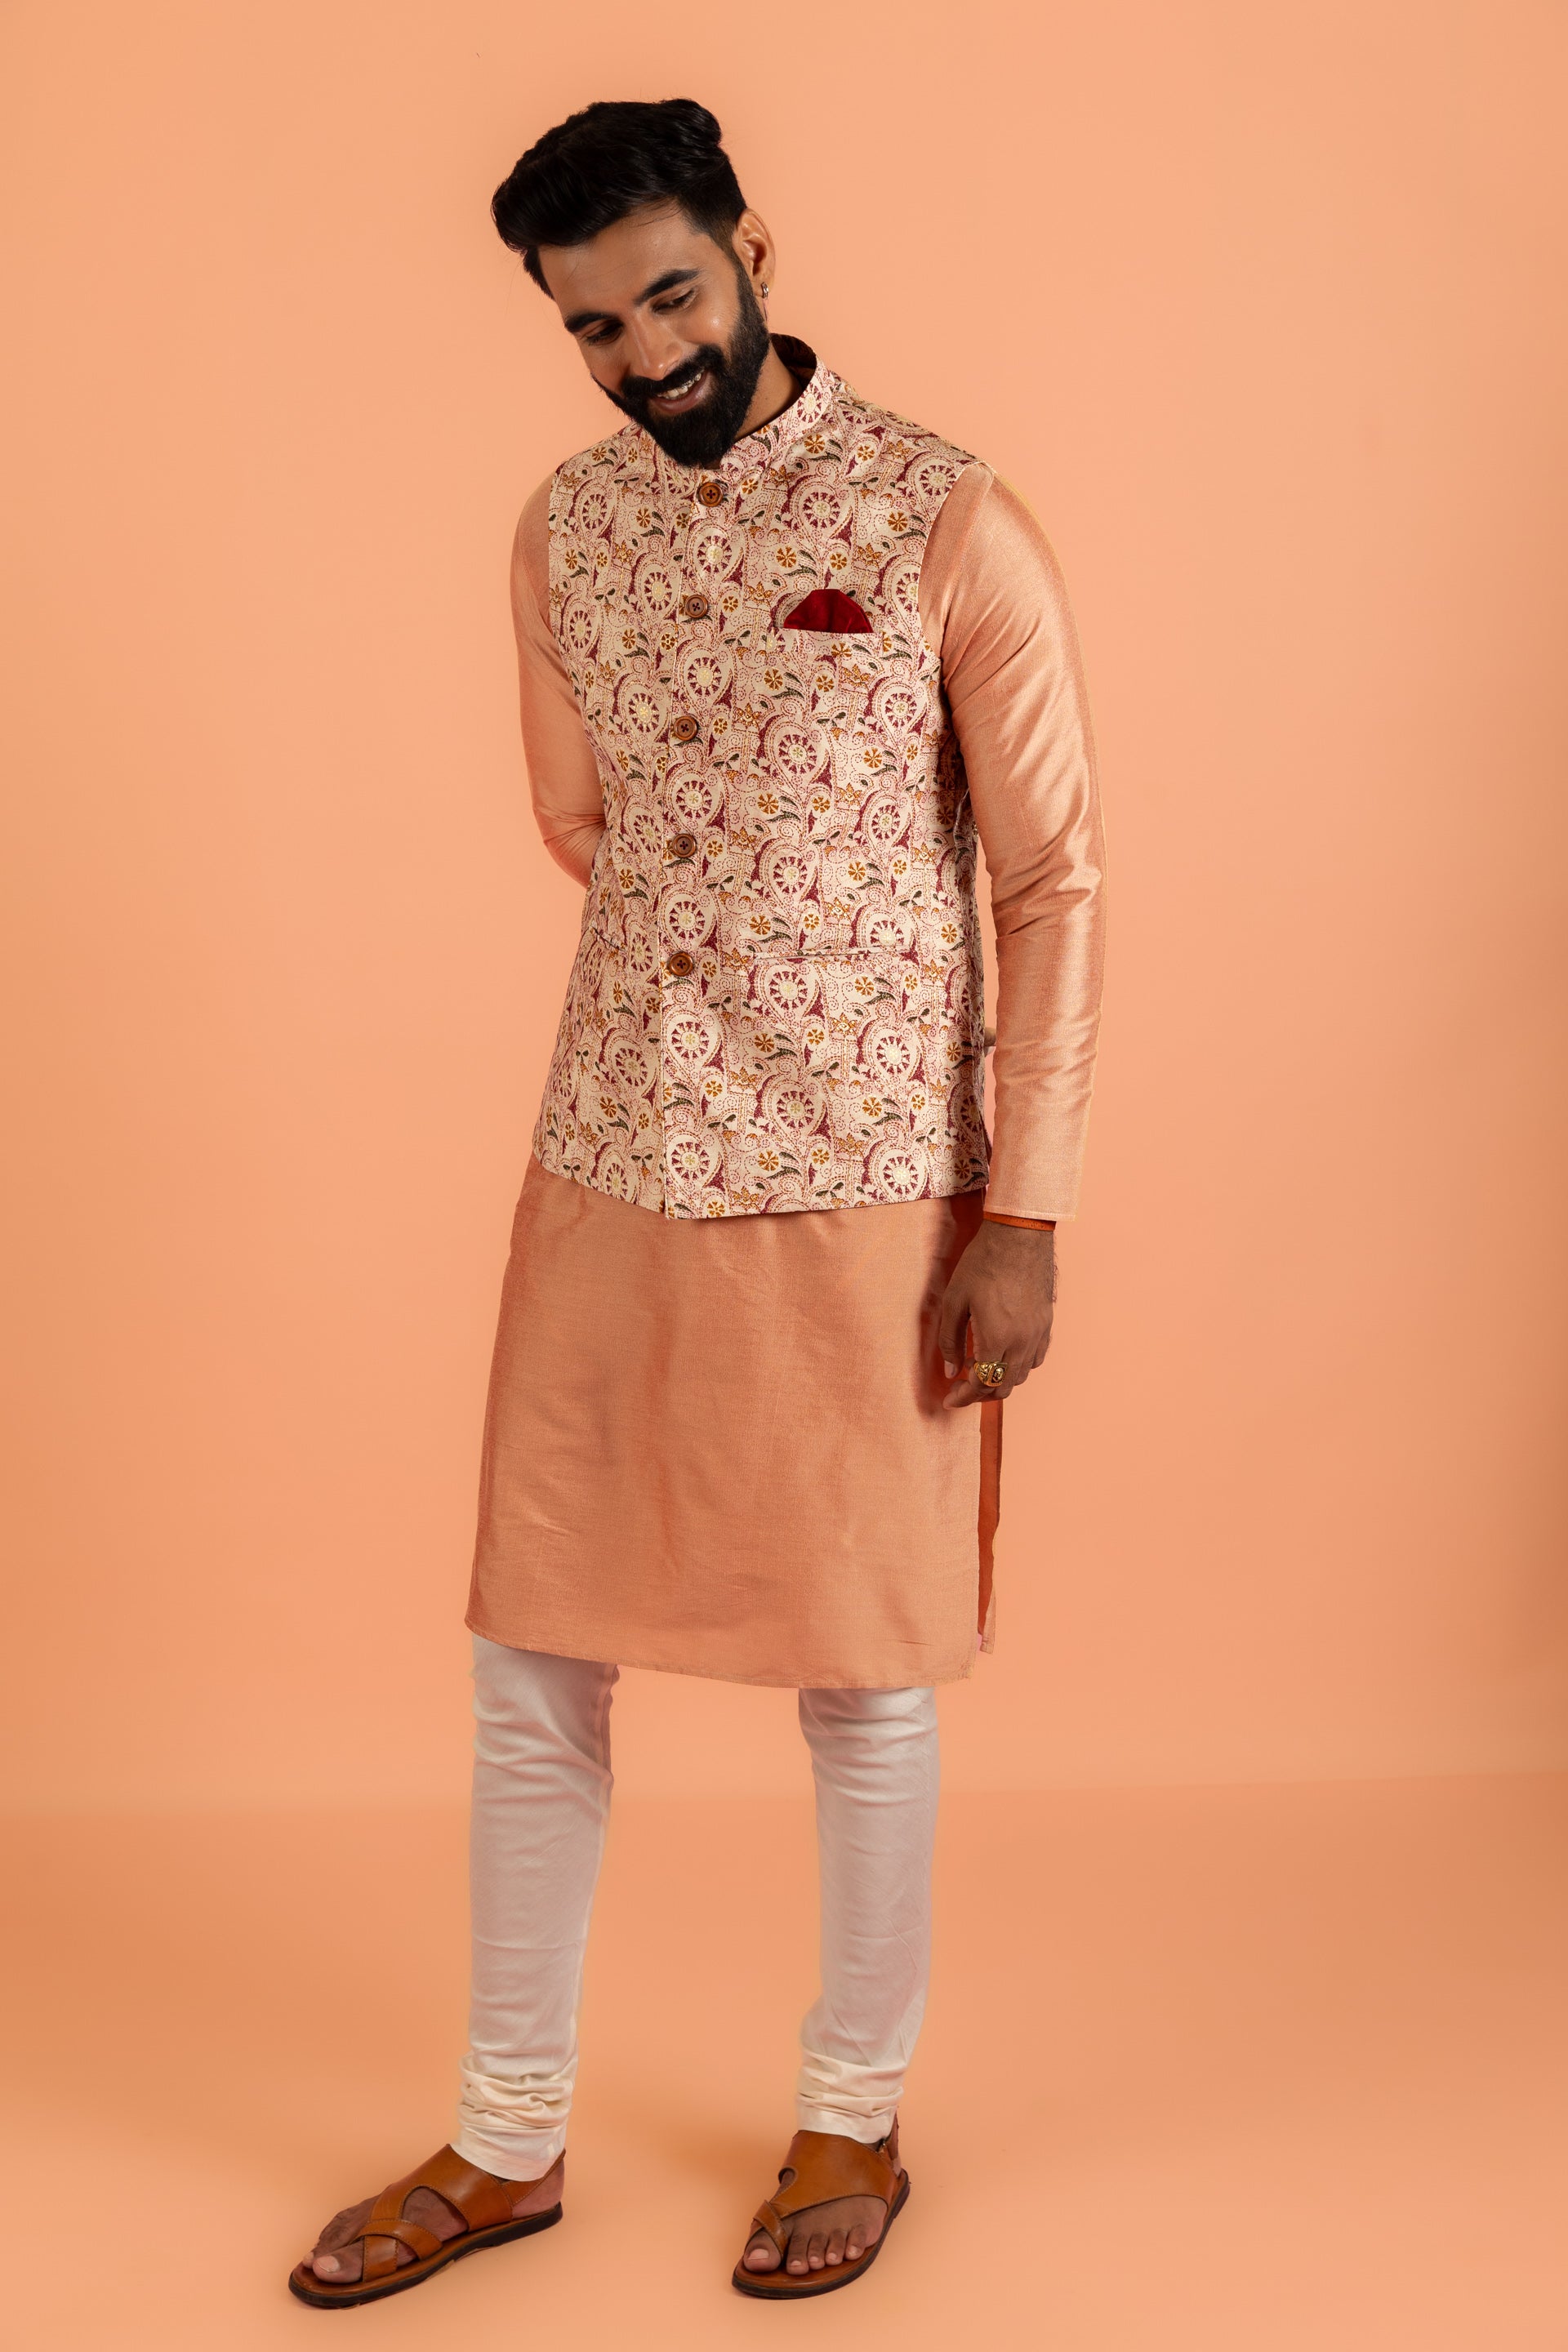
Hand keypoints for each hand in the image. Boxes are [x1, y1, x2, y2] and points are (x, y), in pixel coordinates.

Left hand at [937, 1221, 1055, 1408]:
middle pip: (1003, 1387)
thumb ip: (950, 1340)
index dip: (963, 1397)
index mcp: (997, 1339)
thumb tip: (951, 1371)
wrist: (1019, 1236)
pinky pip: (1036, 1358)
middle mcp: (1022, 1342)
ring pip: (1021, 1376)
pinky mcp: (1047, 1322)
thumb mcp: (954, 1300)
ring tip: (980, 1371)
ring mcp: (1038, 1333)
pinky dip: (1019, 1366)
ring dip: (999, 1381)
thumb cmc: (982, 1263)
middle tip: (961, 1387)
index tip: (949, 1399)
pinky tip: (1004, 1355)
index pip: (981, 1384)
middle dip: (979, 1394)